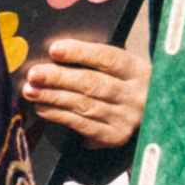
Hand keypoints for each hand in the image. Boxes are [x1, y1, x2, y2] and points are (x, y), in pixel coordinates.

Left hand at [21, 37, 149, 148]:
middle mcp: (135, 95)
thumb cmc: (127, 86)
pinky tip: (43, 108)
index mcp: (138, 70)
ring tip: (30, 90)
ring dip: (54, 97)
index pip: (108, 58)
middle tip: (34, 74)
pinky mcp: (116, 136)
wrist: (153, 118)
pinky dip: (60, 116)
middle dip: (59, 78)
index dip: (80, 53)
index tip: (54, 49)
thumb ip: (97, 60)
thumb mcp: (123, 69)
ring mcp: (126, 118)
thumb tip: (56, 52)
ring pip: (85, 105)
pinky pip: (83, 125)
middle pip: (93, 84)